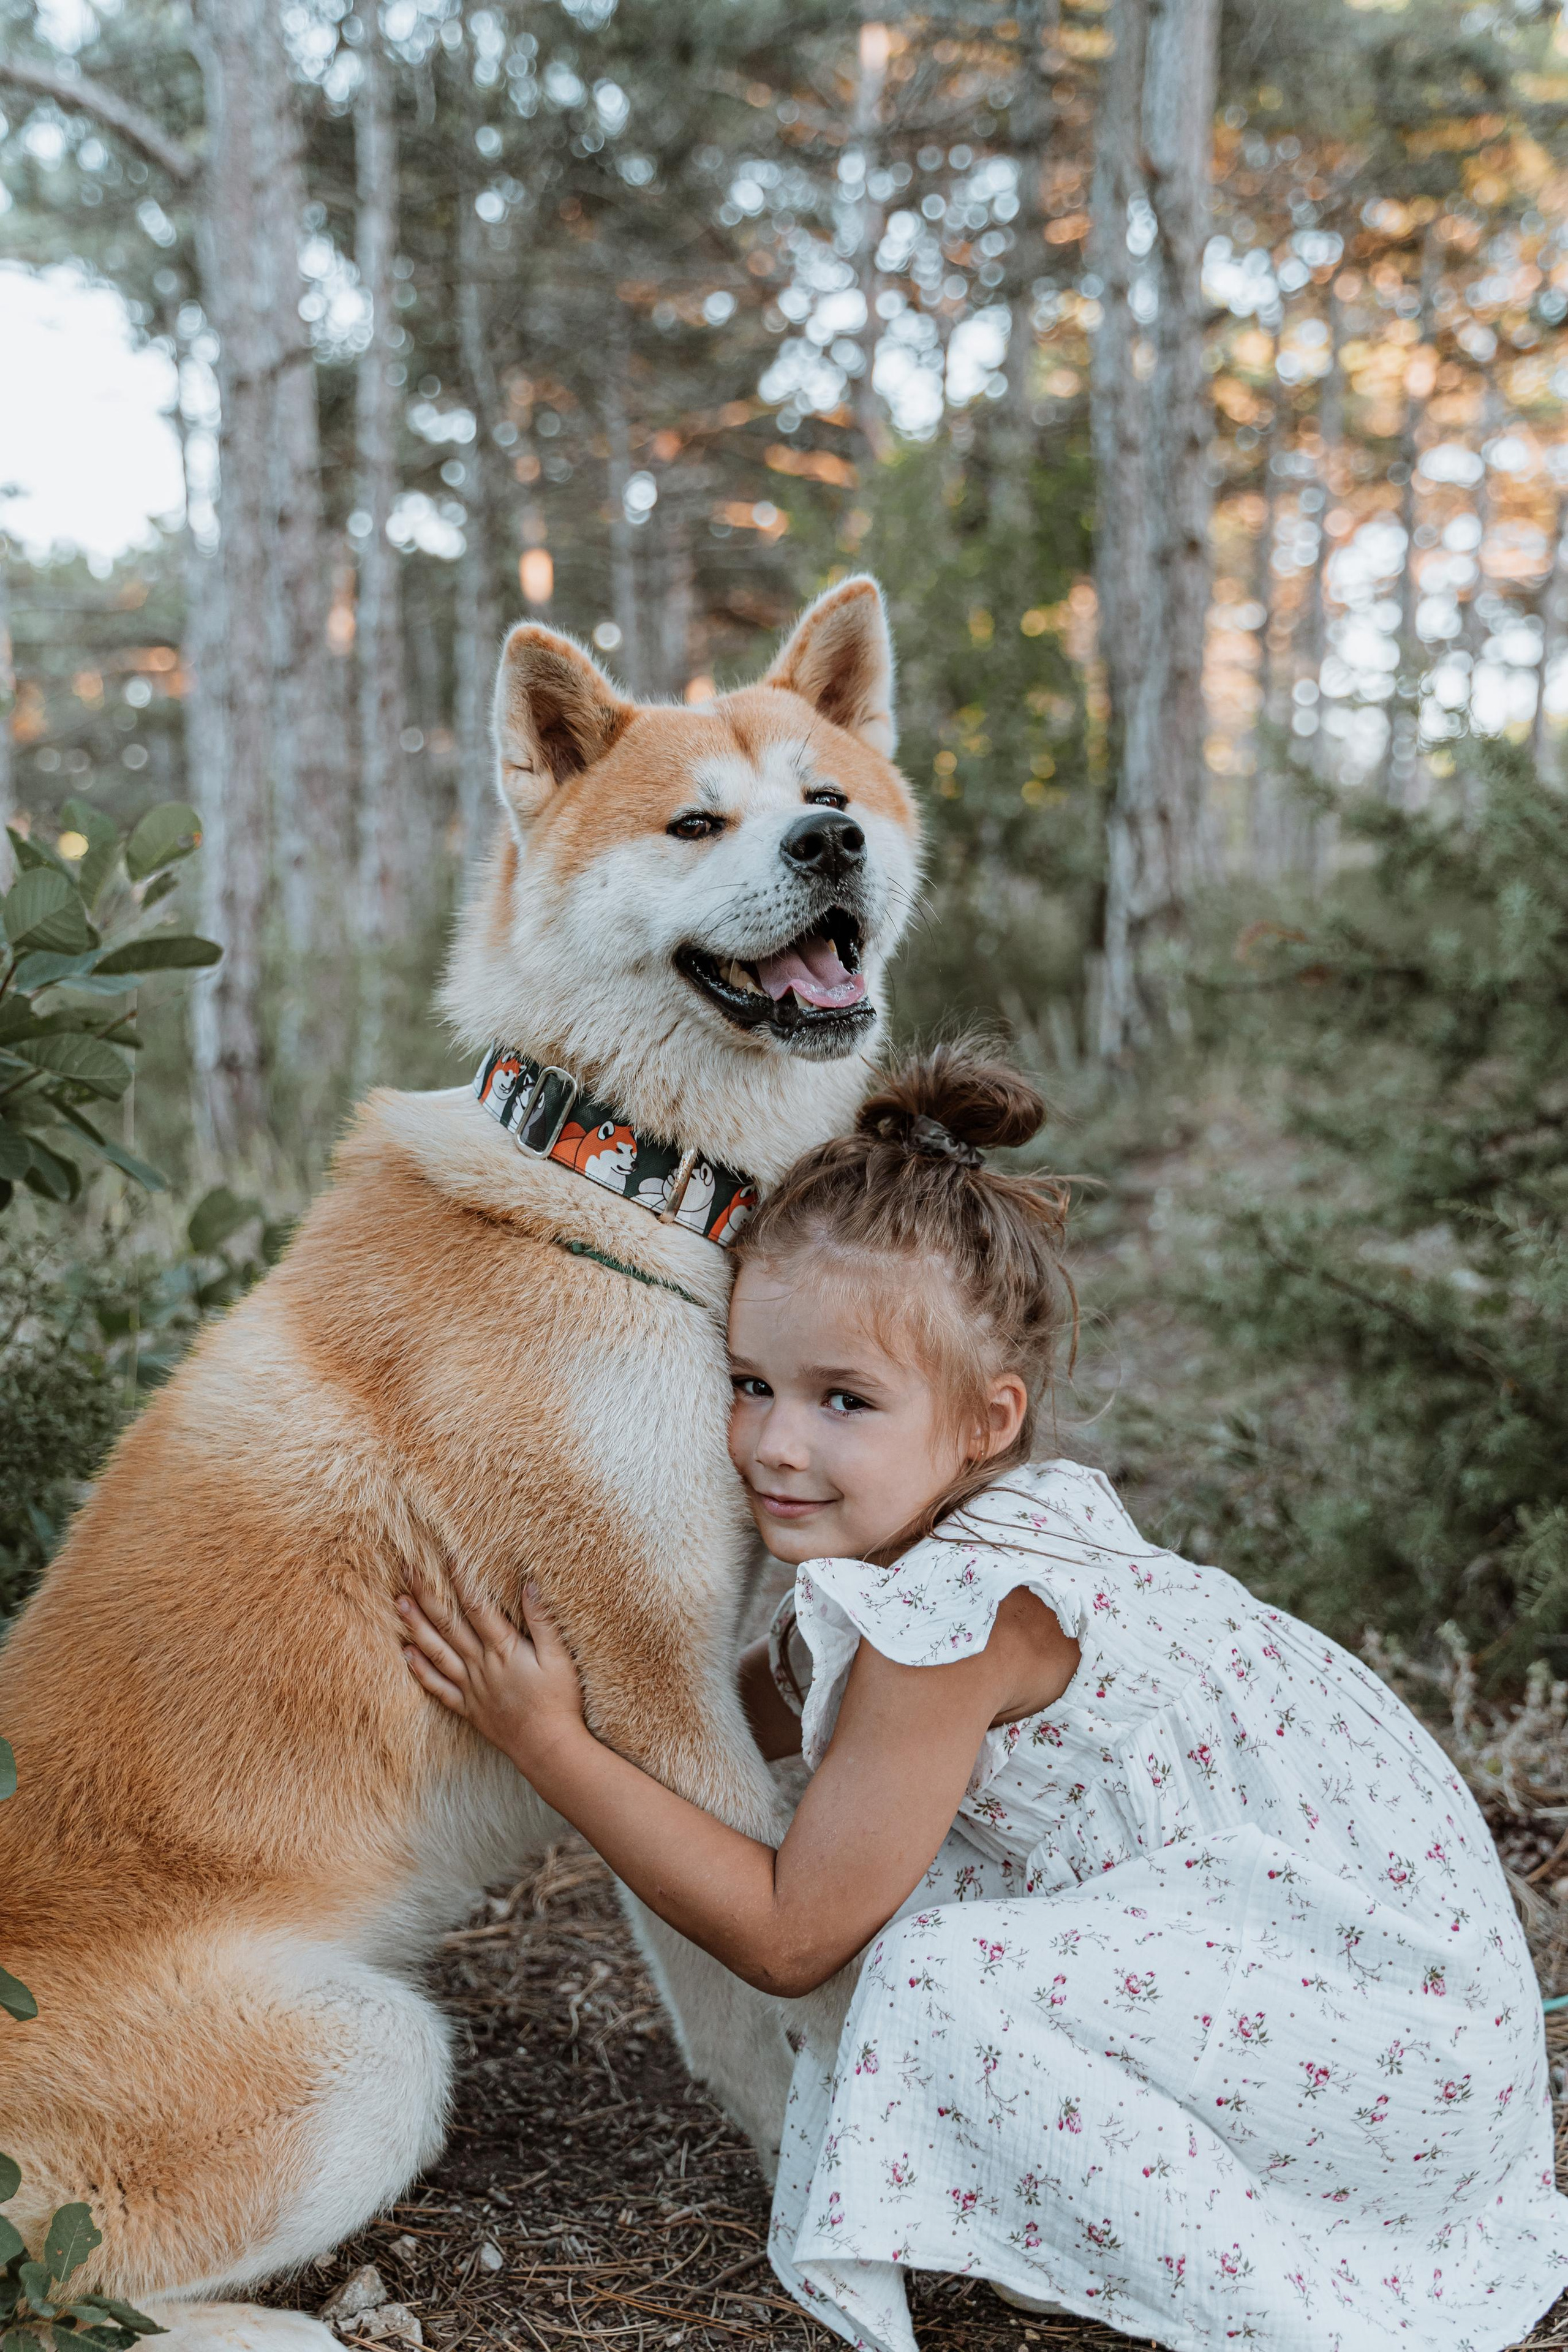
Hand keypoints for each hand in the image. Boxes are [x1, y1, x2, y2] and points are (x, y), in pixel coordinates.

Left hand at [397, 1570, 588, 1781]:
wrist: (548, 1748)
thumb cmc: (559, 1701)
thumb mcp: (559, 1657)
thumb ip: (543, 1621)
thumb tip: (530, 1584)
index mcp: (503, 1649)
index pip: (477, 1605)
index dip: (462, 1579)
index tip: (449, 1555)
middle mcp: (480, 1665)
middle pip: (448, 1624)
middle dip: (427, 1594)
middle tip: (408, 1570)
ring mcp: (470, 1687)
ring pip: (436, 1651)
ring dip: (415, 1625)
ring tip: (398, 1603)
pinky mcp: (468, 1707)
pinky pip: (437, 1687)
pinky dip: (419, 1670)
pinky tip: (405, 1654)